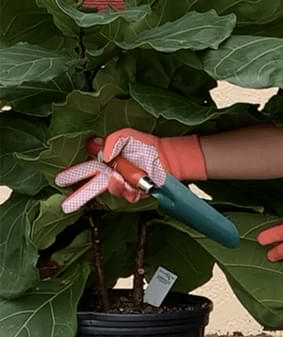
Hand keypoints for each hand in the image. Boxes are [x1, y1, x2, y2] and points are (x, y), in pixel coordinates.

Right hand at [55, 129, 206, 211]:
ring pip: (111, 191)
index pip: (86, 169)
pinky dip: (129, 190)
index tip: (61, 180)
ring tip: (119, 178)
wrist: (168, 158)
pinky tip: (133, 183)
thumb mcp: (126, 135)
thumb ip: (112, 140)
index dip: (74, 175)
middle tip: (70, 201)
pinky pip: (128, 196)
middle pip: (93, 187)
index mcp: (107, 161)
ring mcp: (124, 185)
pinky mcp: (135, 193)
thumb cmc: (147, 145)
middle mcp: (113, 174)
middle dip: (81, 194)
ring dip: (114, 186)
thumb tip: (101, 151)